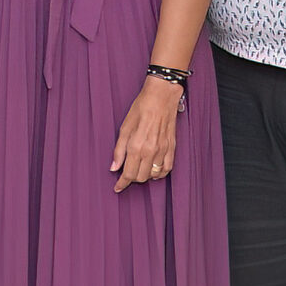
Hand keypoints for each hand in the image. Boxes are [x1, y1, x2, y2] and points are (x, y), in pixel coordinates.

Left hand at [110, 76, 182, 193]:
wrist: (161, 98)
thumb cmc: (140, 109)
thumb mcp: (124, 128)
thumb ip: (118, 151)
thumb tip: (114, 168)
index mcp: (136, 146)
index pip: (129, 174)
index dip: (122, 184)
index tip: (117, 188)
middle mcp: (151, 151)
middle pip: (141, 177)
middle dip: (132, 178)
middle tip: (126, 173)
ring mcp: (163, 150)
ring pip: (154, 175)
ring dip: (145, 175)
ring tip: (139, 169)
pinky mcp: (172, 148)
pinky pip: (167, 169)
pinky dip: (160, 173)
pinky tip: (154, 171)